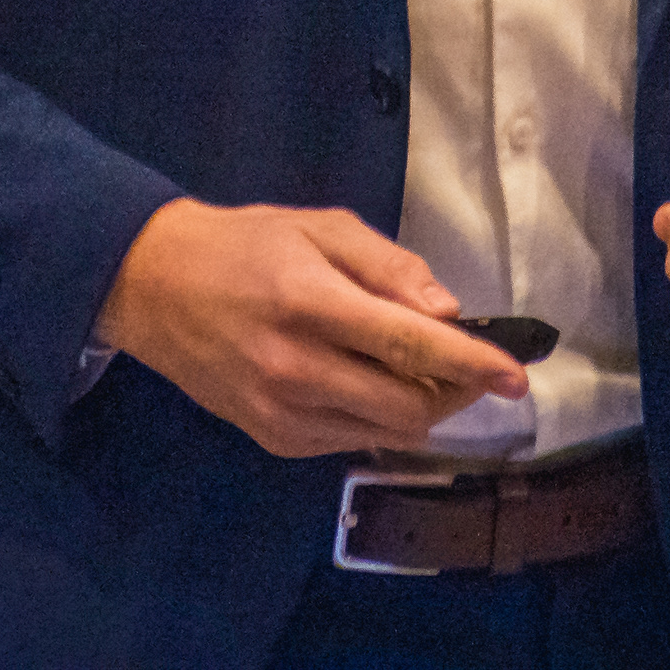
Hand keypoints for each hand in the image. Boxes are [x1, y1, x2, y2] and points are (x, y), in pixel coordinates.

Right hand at [95, 198, 528, 458]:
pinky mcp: (272, 439)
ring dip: (420, 409)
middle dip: (454, 392)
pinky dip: (377, 418)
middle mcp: (294, 368)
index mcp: (309, 302)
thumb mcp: (319, 227)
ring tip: (421, 373)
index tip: (516, 376)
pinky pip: (351, 442)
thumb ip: (387, 266)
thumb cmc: (246, 244)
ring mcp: (280, 412)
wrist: (153, 287)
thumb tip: (448, 311)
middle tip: (467, 364)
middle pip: (407, 406)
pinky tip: (368, 383)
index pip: (409, 345)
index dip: (471, 363)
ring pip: (385, 433)